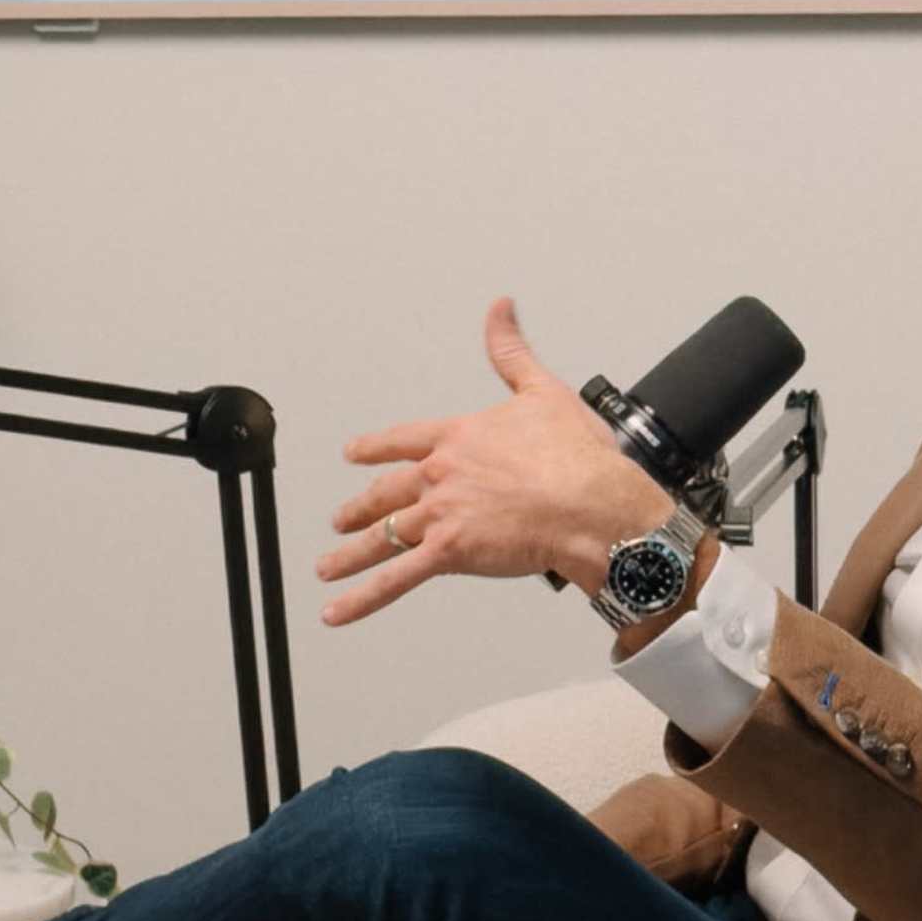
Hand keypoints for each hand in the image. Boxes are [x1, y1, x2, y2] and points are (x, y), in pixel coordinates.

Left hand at [321, 296, 677, 628]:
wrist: (593, 505)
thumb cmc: (578, 456)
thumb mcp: (542, 390)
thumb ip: (512, 352)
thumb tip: (500, 310)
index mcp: (459, 437)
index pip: (403, 440)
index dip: (375, 448)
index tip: (354, 453)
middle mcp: (441, 474)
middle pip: (386, 491)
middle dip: (360, 507)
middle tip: (340, 518)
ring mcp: (440, 514)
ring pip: (382, 536)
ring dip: (351, 554)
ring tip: (328, 566)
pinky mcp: (449, 552)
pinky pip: (395, 580)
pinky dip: (362, 598)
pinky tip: (337, 611)